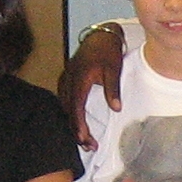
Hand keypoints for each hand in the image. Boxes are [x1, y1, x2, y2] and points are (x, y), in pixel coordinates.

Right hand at [60, 22, 126, 149]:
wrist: (101, 35)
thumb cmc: (108, 51)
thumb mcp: (114, 69)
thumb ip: (113, 89)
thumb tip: (116, 108)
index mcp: (79, 78)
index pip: (76, 107)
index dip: (79, 125)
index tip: (84, 139)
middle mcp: (68, 79)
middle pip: (68, 111)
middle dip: (77, 130)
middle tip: (88, 146)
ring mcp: (65, 79)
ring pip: (65, 107)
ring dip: (73, 123)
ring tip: (85, 139)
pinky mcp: (66, 78)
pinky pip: (65, 100)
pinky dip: (70, 114)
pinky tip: (78, 123)